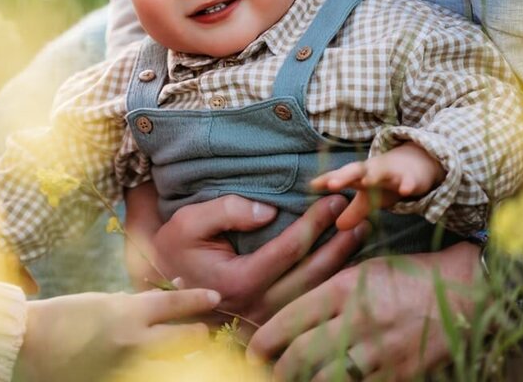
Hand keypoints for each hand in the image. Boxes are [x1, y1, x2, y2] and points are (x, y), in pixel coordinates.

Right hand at [15, 287, 219, 381]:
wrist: (30, 342)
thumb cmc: (65, 314)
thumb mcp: (103, 300)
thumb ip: (136, 299)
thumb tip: (167, 291)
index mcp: (128, 313)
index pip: (176, 304)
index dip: (198, 298)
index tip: (215, 296)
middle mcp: (133, 341)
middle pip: (186, 339)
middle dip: (198, 333)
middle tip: (201, 330)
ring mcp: (127, 367)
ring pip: (173, 363)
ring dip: (182, 355)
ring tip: (185, 350)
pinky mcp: (117, 380)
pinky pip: (147, 374)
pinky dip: (154, 368)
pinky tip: (152, 364)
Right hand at [123, 185, 365, 325]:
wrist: (162, 282)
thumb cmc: (176, 248)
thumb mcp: (189, 221)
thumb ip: (227, 211)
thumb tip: (269, 211)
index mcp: (239, 282)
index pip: (290, 248)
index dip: (315, 222)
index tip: (334, 200)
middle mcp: (256, 306)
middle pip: (312, 273)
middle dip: (339, 242)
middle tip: (360, 216)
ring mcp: (265, 319)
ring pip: (315, 292)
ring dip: (341, 263)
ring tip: (360, 234)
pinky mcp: (269, 322)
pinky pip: (308, 302)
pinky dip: (330, 282)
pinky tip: (344, 261)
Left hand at [247, 241, 479, 381]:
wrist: (465, 291)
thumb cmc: (408, 275)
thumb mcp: (364, 269)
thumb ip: (330, 288)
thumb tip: (292, 311)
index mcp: (345, 287)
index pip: (290, 318)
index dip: (265, 339)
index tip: (253, 349)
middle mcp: (358, 319)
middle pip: (301, 354)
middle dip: (278, 368)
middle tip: (266, 371)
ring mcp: (380, 349)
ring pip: (325, 378)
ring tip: (292, 380)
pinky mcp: (398, 373)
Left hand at [312, 143, 442, 230]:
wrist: (417, 164)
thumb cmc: (387, 181)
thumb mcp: (371, 197)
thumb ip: (354, 210)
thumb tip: (338, 226)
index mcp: (360, 176)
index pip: (340, 177)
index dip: (327, 180)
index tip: (312, 184)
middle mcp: (373, 171)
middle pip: (356, 171)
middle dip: (344, 176)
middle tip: (331, 183)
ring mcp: (393, 173)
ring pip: (382, 173)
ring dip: (373, 176)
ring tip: (365, 181)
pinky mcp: (411, 178)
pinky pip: (409, 181)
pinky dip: (407, 185)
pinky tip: (405, 191)